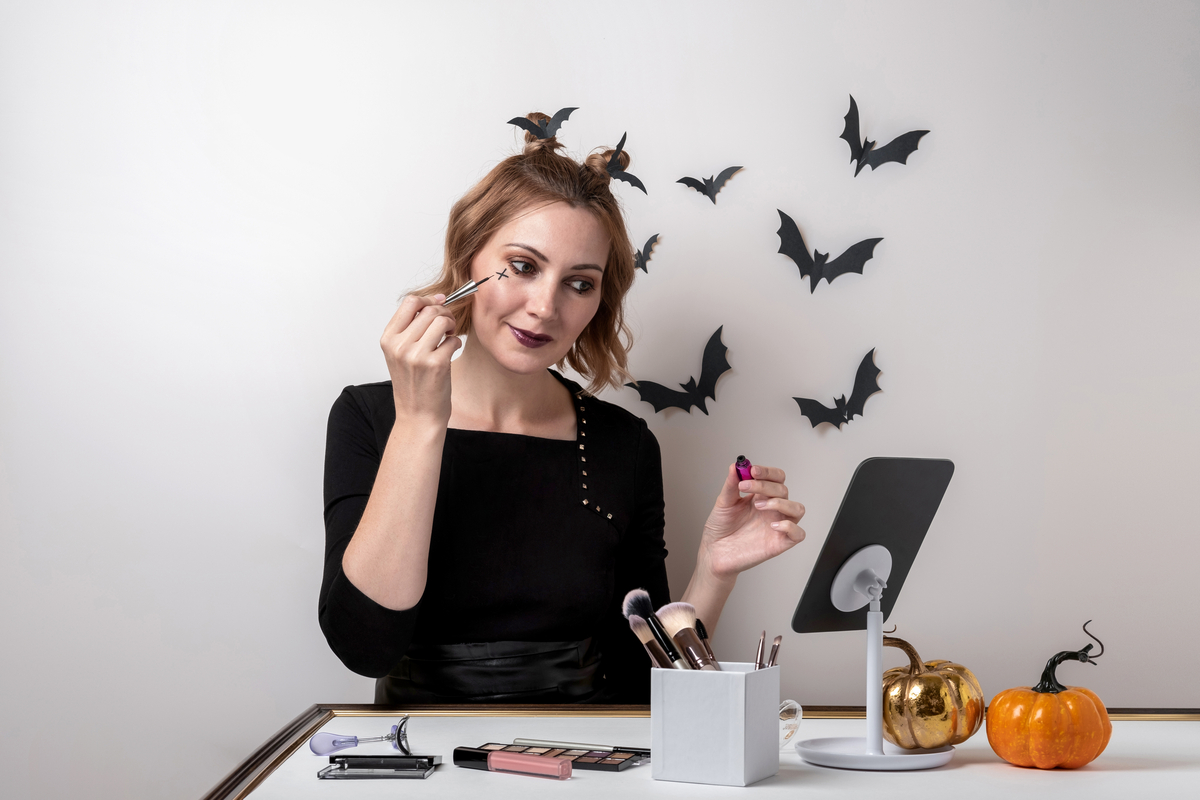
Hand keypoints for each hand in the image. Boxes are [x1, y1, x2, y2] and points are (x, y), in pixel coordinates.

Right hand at [380, 294, 460, 425]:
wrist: (418, 416)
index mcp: (388, 339)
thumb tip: (435, 300)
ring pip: (442, 320)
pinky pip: (453, 339)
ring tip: (449, 336)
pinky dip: (456, 342)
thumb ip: (411, 328)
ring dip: (451, 325)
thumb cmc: (412, 384)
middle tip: (447, 326)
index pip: (409, 302)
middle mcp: (400, 346)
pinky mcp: (436, 364)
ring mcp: (417, 355)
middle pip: (429, 309)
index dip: (428, 299)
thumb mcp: (400, 354)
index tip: (439, 302)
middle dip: (444, 313)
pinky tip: (450, 352)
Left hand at [698, 463, 805, 582]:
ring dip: (780, 503)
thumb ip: (731, 484)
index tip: (753, 470)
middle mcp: (771, 509)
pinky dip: (790, 527)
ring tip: (758, 506)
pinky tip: (773, 525)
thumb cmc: (720, 528)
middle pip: (783, 489)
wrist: (714, 552)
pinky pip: (798, 533)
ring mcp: (777, 525)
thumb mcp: (723, 503)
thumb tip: (736, 465)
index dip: (767, 472)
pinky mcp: (779, 543)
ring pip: (797, 509)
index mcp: (760, 496)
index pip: (775, 478)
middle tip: (745, 486)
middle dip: (765, 485)